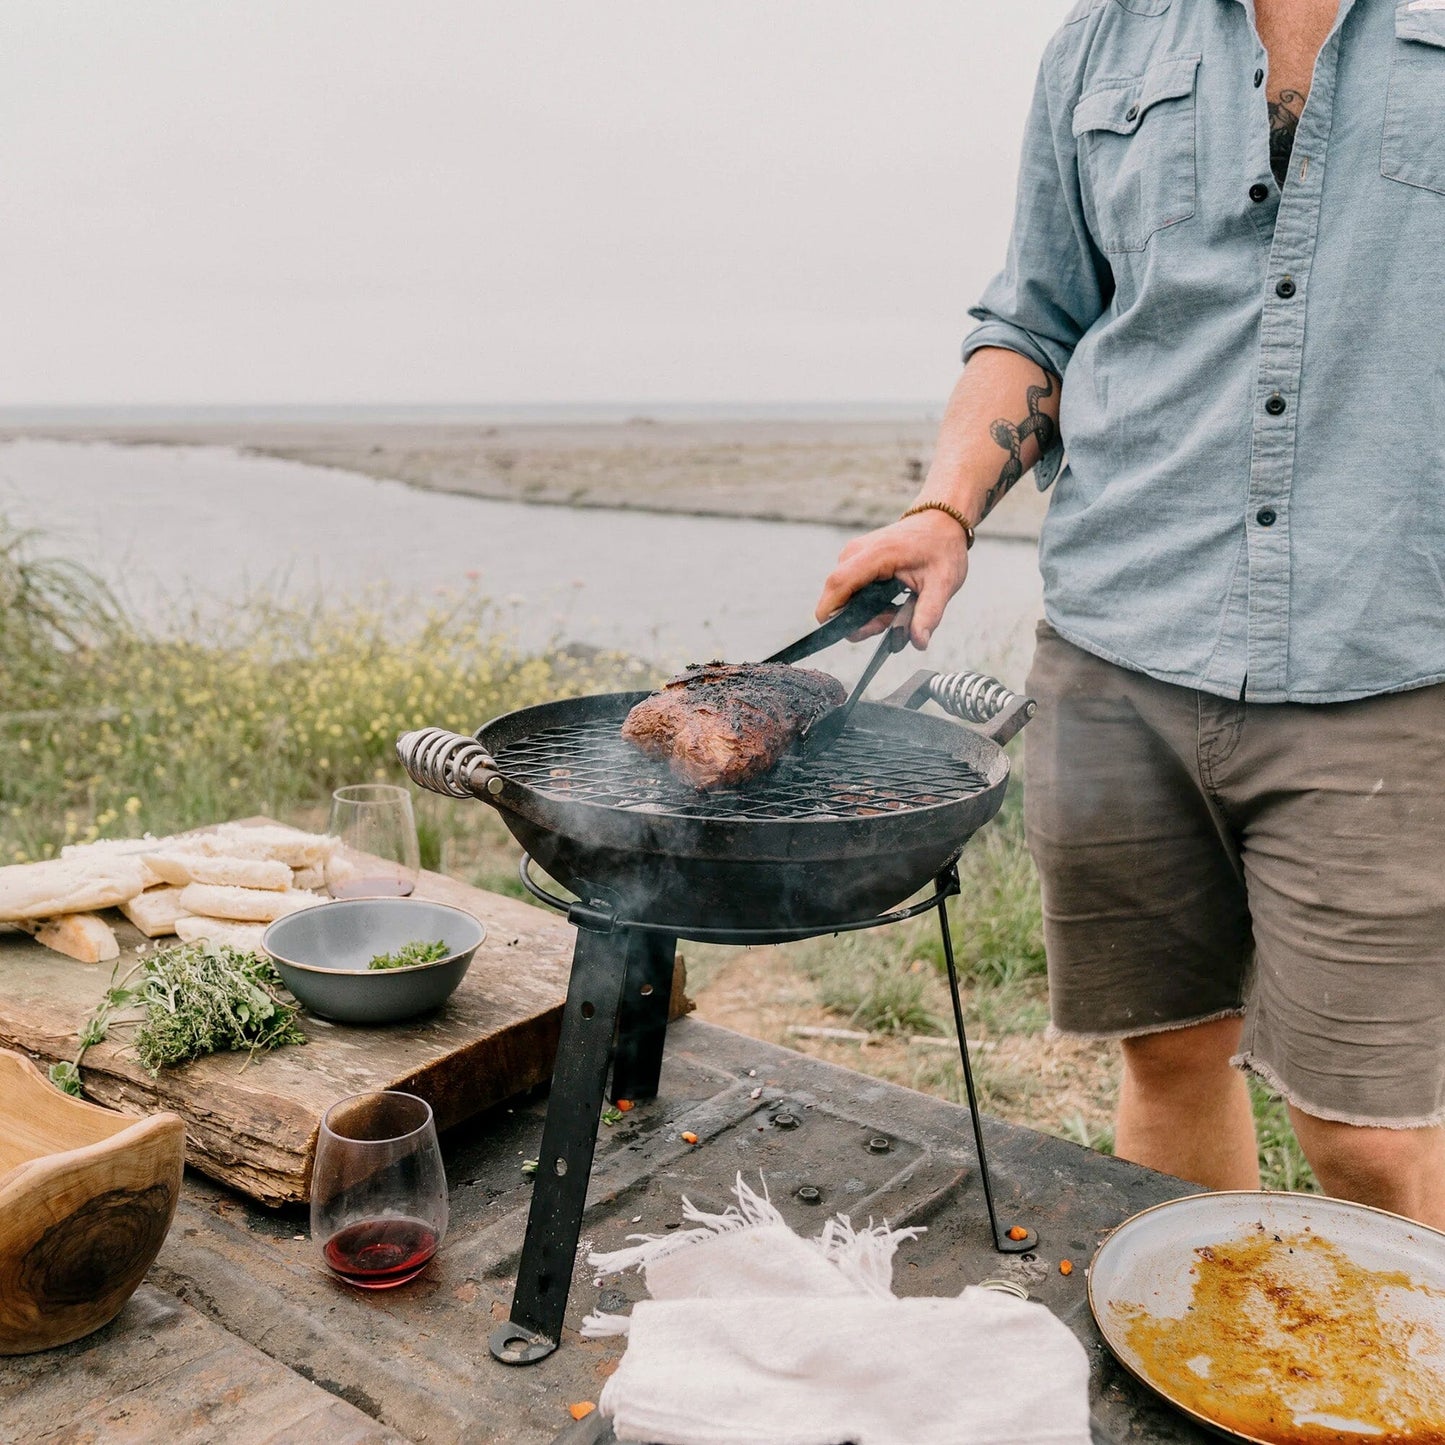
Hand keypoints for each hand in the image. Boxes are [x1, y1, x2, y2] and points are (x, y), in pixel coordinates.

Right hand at [815, 510, 970, 648]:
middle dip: (859, 621)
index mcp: (875, 555)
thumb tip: (919, 642)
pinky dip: (865, 604)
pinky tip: (890, 601)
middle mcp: (854, 553)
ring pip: (842, 598)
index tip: (854, 633)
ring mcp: (851, 555)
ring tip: (895, 610)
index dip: (833, 616)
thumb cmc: (941, 549)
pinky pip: (848, 591)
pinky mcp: (853, 560)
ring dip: (864, 614)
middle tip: (892, 621)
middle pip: (836, 598)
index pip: (837, 586)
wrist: (940, 522)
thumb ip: (929, 614)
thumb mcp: (943, 584)